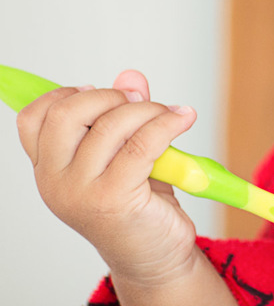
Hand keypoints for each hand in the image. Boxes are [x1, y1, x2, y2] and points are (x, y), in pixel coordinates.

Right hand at [16, 70, 202, 285]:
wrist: (154, 254)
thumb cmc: (138, 204)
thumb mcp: (126, 153)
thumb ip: (123, 115)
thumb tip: (131, 76)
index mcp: (49, 167)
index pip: (33, 118)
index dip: (66, 94)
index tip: (102, 92)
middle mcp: (55, 180)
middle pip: (67, 113)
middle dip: (111, 96)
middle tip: (141, 102)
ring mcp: (81, 191)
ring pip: (111, 124)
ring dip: (149, 110)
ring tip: (171, 115)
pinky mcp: (113, 199)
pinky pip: (143, 143)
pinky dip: (169, 122)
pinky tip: (184, 118)